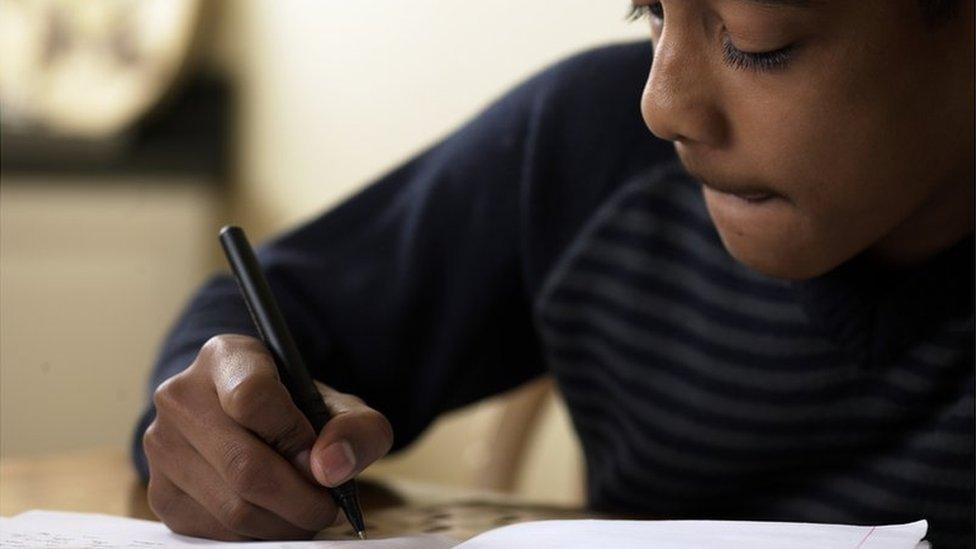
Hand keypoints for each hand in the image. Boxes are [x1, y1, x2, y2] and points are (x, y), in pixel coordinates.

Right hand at [143, 334, 393, 539]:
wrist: (253, 426)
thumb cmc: (300, 413)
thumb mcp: (342, 409)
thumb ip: (356, 429)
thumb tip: (330, 468)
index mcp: (226, 357)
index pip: (251, 396)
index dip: (295, 436)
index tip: (319, 455)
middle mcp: (180, 396)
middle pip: (245, 466)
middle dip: (300, 498)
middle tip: (327, 506)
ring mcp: (161, 445)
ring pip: (233, 508)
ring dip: (284, 524)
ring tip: (306, 512)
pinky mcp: (160, 492)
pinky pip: (215, 533)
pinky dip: (258, 536)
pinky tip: (275, 519)